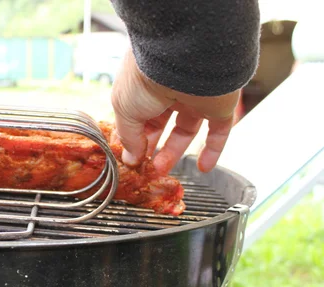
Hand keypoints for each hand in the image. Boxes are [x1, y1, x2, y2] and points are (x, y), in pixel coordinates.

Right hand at [111, 48, 239, 173]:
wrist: (183, 60)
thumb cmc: (146, 77)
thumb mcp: (124, 109)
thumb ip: (128, 137)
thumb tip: (130, 159)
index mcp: (143, 86)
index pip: (137, 116)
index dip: (132, 139)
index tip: (129, 159)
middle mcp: (168, 90)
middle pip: (160, 125)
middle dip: (151, 147)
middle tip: (144, 167)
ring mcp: (194, 97)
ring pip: (185, 130)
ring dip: (174, 152)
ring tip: (161, 169)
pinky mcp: (218, 105)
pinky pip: (219, 131)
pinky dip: (212, 150)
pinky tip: (203, 168)